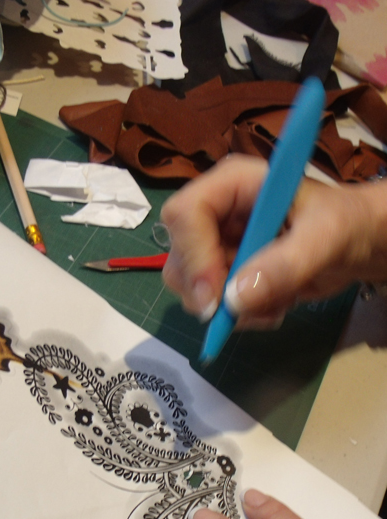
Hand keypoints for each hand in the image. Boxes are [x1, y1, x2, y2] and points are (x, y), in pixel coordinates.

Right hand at [160, 155, 386, 325]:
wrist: (356, 244)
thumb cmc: (345, 223)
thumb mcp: (326, 237)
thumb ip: (284, 265)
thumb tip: (234, 299)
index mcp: (232, 185)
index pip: (185, 214)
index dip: (193, 257)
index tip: (216, 298)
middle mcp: (214, 213)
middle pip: (179, 257)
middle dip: (210, 293)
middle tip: (244, 312)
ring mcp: (214, 245)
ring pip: (190, 288)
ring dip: (229, 310)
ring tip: (275, 305)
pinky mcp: (221, 272)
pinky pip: (210, 305)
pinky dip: (239, 316)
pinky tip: (271, 306)